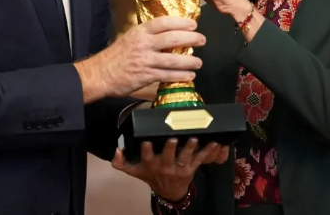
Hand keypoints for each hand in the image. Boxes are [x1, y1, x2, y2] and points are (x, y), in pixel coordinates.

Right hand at [74, 16, 204, 101]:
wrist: (100, 74)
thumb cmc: (115, 56)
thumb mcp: (129, 38)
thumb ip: (147, 36)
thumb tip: (168, 34)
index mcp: (139, 32)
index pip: (163, 23)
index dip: (180, 22)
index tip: (193, 23)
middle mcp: (143, 44)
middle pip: (172, 38)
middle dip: (190, 38)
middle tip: (202, 39)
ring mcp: (145, 60)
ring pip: (173, 59)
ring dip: (189, 61)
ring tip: (199, 62)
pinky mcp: (146, 76)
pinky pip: (168, 75)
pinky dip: (181, 76)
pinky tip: (189, 75)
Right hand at [111, 138, 229, 200]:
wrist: (168, 191)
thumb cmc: (150, 175)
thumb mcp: (134, 171)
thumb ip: (121, 162)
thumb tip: (116, 150)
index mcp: (151, 164)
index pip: (147, 156)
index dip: (146, 149)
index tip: (146, 141)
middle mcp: (165, 166)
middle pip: (168, 156)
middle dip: (170, 147)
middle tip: (172, 138)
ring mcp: (179, 168)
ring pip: (185, 157)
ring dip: (190, 147)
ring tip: (194, 139)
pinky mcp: (191, 168)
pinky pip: (200, 159)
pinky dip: (207, 151)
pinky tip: (214, 142)